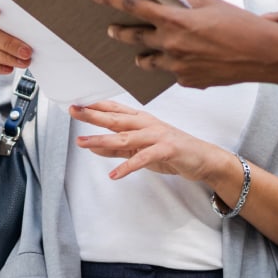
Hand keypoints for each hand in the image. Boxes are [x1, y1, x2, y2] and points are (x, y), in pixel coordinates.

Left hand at [69, 100, 230, 182]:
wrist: (202, 157)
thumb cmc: (171, 150)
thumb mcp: (141, 148)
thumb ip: (118, 148)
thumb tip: (93, 146)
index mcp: (142, 120)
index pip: (115, 109)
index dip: (96, 106)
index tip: (77, 103)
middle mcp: (147, 124)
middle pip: (116, 118)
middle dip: (94, 115)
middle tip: (75, 111)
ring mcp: (157, 135)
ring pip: (126, 137)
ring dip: (103, 140)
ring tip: (83, 143)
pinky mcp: (166, 150)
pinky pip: (143, 158)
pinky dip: (127, 166)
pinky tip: (114, 174)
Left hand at [95, 0, 277, 88]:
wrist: (263, 55)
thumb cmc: (241, 24)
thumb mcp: (211, 3)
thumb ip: (183, 1)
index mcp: (176, 20)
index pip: (135, 7)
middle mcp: (172, 45)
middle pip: (133, 37)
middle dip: (119, 30)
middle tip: (111, 28)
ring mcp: (178, 67)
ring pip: (146, 61)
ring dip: (141, 54)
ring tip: (142, 50)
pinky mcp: (188, 82)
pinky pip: (171, 73)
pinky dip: (172, 65)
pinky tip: (181, 59)